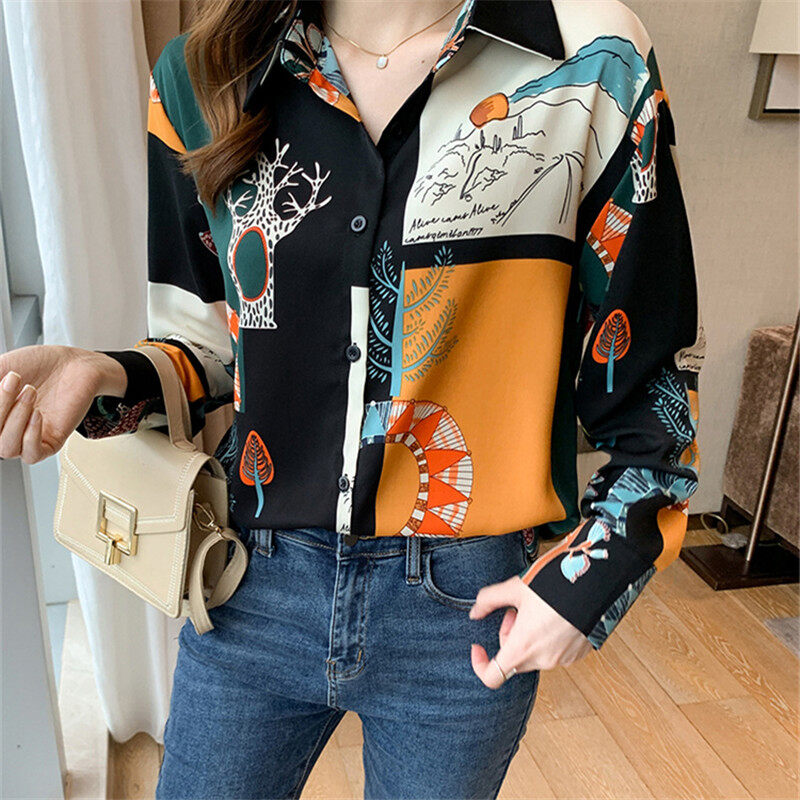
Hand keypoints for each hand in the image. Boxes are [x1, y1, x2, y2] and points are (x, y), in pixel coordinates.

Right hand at [0, 345, 126, 463]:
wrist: (75, 364)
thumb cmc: (43, 365)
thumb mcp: (1, 368)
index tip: (0, 380)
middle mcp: (10, 428)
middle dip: (0, 407)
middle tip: (13, 379)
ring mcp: (30, 436)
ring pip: (7, 448)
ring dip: (15, 419)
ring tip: (29, 392)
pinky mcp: (53, 441)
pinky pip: (33, 454)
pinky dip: (30, 437)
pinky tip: (37, 415)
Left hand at [468, 575, 592, 687]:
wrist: (595, 585)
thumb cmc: (555, 586)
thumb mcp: (515, 588)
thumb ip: (488, 600)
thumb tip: (475, 611)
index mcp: (522, 647)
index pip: (492, 677)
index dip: (479, 664)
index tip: (479, 647)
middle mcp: (542, 660)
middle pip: (513, 658)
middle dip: (510, 636)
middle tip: (516, 611)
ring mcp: (562, 659)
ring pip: (534, 654)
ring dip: (529, 636)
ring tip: (538, 609)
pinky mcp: (578, 654)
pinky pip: (554, 652)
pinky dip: (548, 638)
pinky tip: (554, 615)